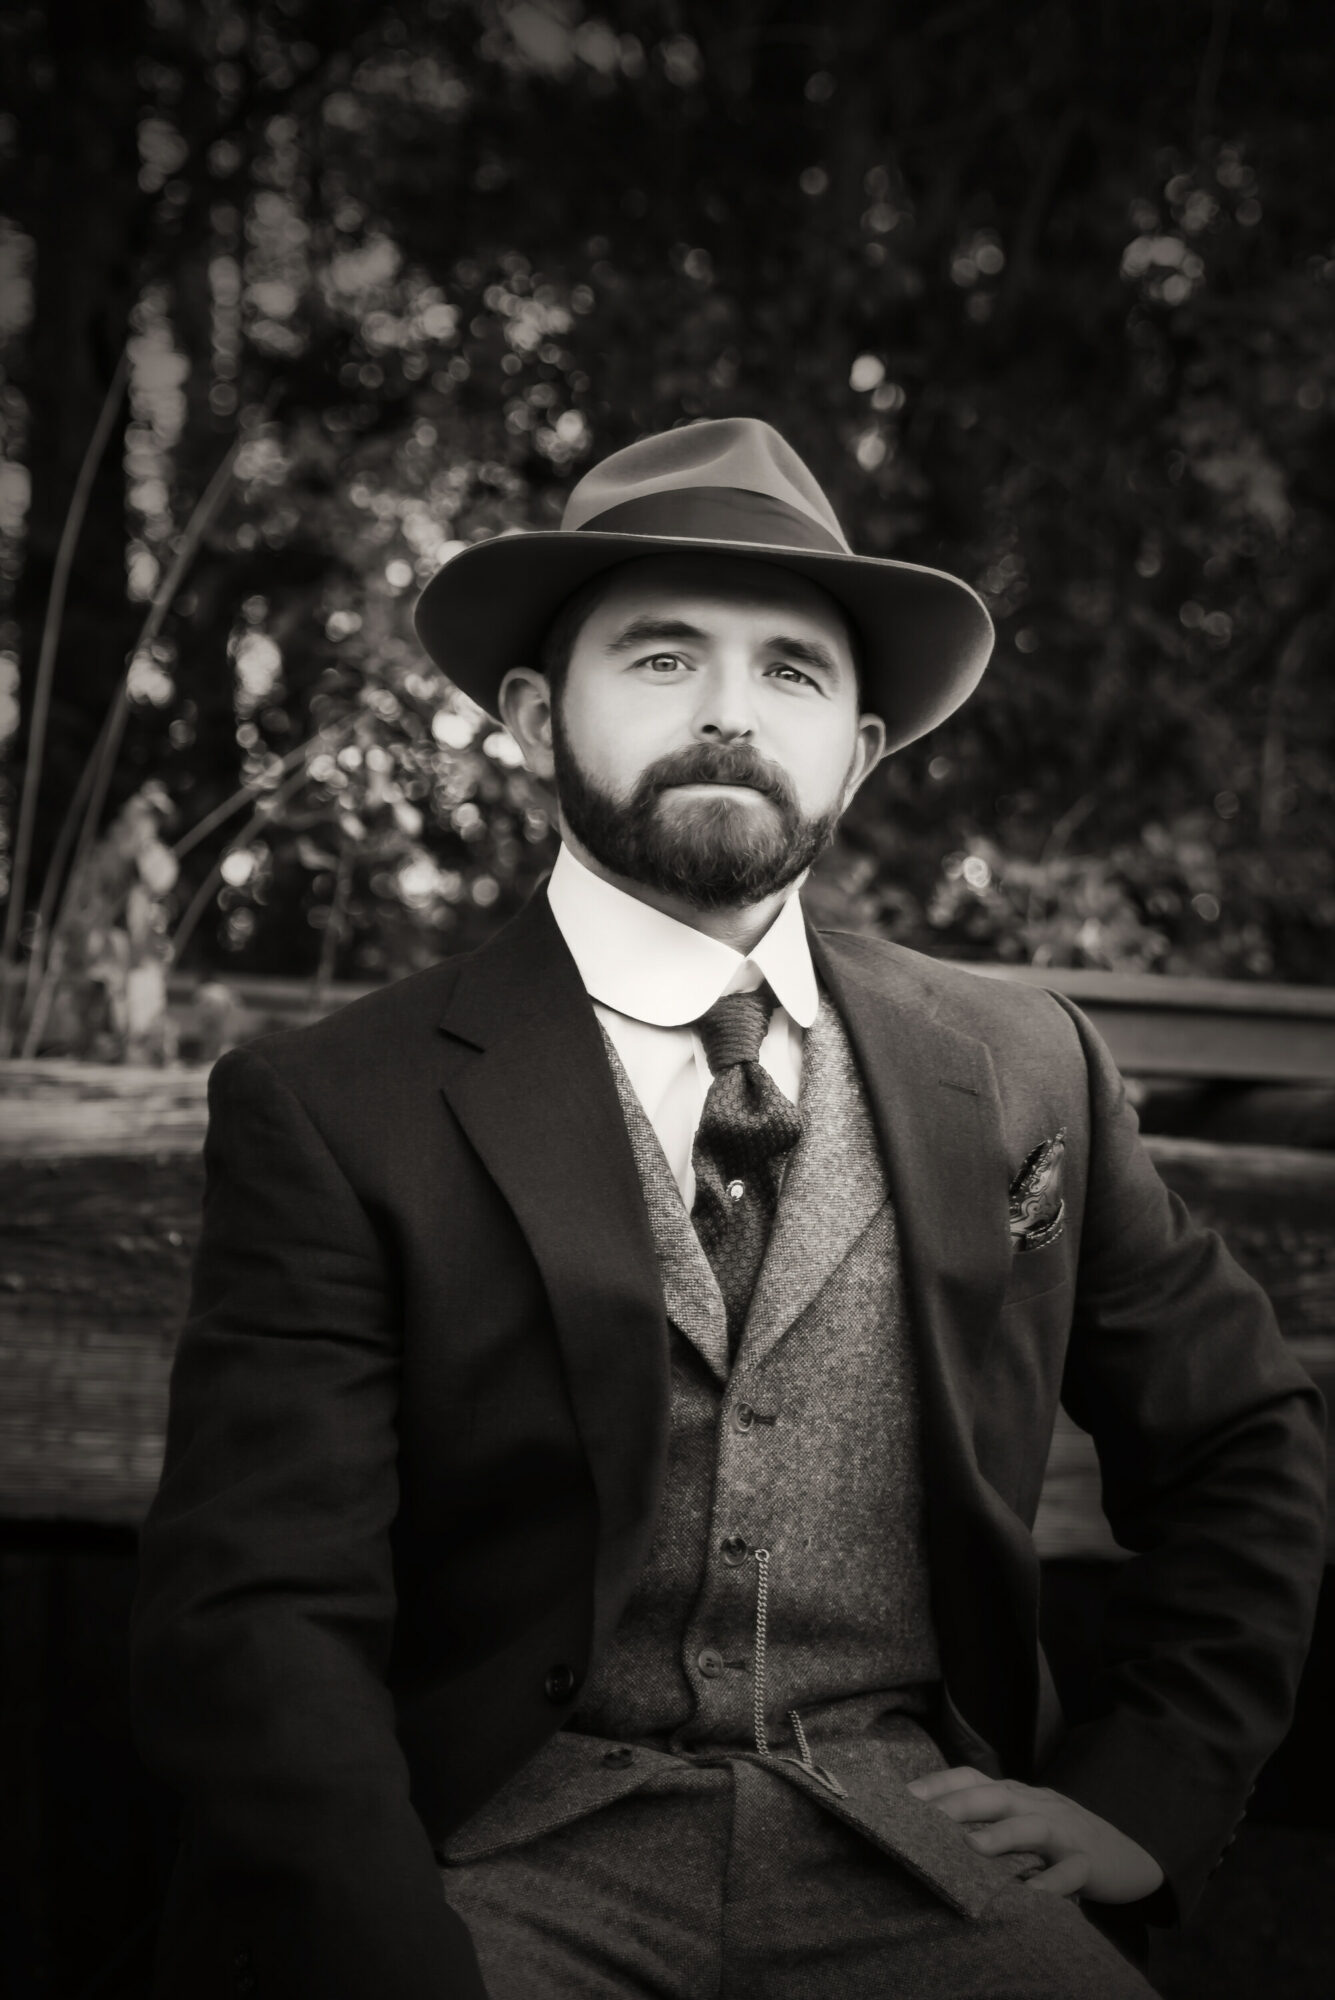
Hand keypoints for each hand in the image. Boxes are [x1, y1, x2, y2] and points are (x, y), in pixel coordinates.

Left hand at [906, 1767, 1164, 1903]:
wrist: (1130, 1856)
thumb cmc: (1062, 1841)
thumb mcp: (1024, 1824)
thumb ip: (986, 1824)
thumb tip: (929, 1835)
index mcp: (1015, 1794)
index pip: (969, 1779)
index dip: (935, 1784)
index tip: (898, 1797)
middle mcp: (1036, 1805)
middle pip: (993, 1795)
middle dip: (955, 1803)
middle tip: (919, 1817)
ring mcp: (1064, 1831)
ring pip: (1031, 1825)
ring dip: (1001, 1835)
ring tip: (971, 1848)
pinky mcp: (1089, 1862)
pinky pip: (1070, 1872)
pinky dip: (1052, 1884)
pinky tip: (1033, 1896)